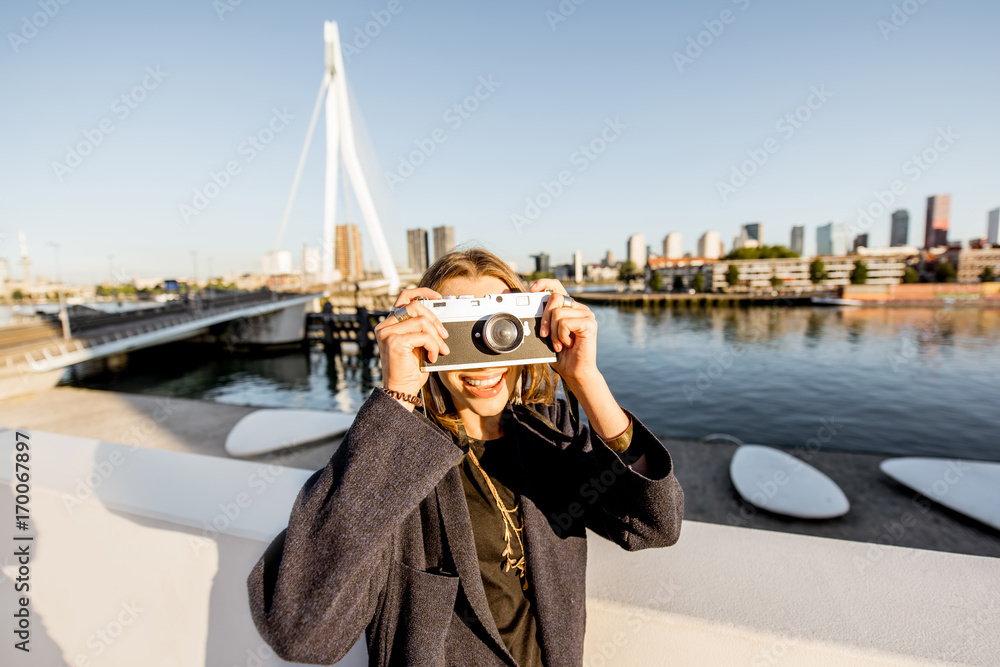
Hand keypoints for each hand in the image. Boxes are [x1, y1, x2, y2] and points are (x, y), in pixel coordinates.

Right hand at [374, 288, 449, 404]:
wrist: (401, 390)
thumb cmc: (410, 371)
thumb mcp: (418, 345)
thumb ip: (421, 329)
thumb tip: (439, 319)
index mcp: (390, 324)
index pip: (405, 297)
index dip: (422, 293)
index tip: (437, 297)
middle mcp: (385, 326)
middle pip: (415, 307)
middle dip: (435, 320)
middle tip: (444, 336)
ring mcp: (387, 333)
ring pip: (421, 321)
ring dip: (436, 337)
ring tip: (440, 350)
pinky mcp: (393, 342)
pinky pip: (422, 335)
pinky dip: (433, 346)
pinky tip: (432, 357)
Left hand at [529, 279, 598, 385]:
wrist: (574, 371)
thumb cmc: (560, 354)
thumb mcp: (547, 333)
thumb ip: (542, 319)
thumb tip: (527, 308)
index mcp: (569, 307)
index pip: (557, 286)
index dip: (544, 284)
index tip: (531, 289)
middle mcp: (579, 308)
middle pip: (554, 298)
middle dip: (544, 318)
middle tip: (544, 334)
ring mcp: (586, 314)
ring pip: (558, 313)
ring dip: (554, 333)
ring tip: (559, 343)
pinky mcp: (589, 323)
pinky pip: (565, 323)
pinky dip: (561, 336)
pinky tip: (568, 344)